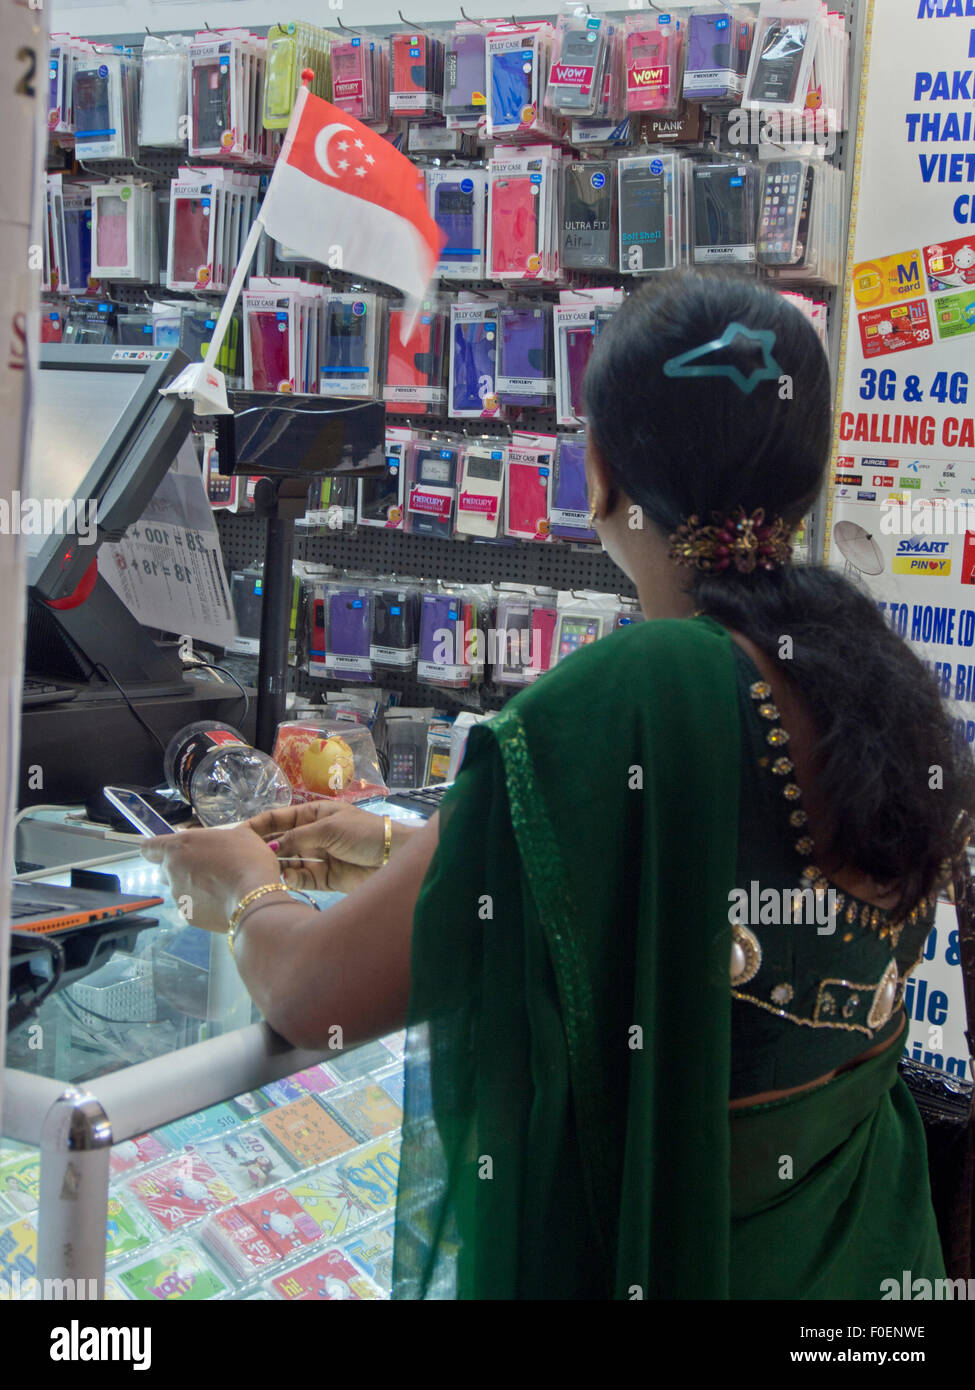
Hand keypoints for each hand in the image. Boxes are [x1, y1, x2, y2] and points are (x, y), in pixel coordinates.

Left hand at [142, 824, 281, 931]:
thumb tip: (210, 845)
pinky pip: (190, 906)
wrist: (254, 897)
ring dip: (191, 887)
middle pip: (163, 869)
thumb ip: (213, 839)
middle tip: (202, 869)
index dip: (155, 850)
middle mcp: (171, 870)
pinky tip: (221, 901)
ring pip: (177, 889)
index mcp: (178, 846)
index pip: (148, 848)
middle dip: (177, 869)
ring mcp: (177, 896)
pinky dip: (201, 904)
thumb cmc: (246, 859)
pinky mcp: (187, 916)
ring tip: (218, 887)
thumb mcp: (237, 835)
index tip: (168, 852)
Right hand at [247, 801, 393, 893]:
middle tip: (247, 858)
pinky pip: (300, 879)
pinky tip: (286, 878)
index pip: (280, 818)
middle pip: (280, 841)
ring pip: (288, 862)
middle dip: (264, 848)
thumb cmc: (365, 834)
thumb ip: (298, 837)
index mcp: (314, 815)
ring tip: (266, 869)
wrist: (394, 858)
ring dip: (277, 865)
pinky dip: (292, 879)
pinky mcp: (324, 878)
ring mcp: (317, 857)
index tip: (238, 833)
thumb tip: (270, 846)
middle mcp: (312, 835)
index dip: (259, 824)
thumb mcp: (329, 828)